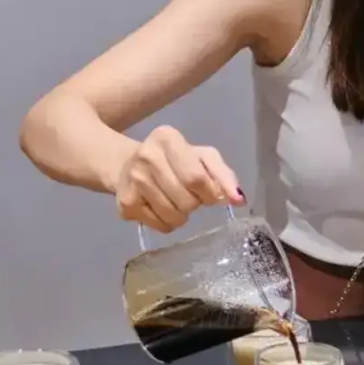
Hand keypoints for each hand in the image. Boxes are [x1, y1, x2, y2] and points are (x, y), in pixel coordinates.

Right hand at [116, 125, 244, 232]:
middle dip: (195, 203)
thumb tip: (238, 199)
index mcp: (167, 138)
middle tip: (189, 195)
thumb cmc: (174, 160)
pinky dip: (167, 223)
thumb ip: (224, 175)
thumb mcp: (202, 157)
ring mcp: (133, 181)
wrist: (127, 164)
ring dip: (182, 215)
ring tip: (175, 201)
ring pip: (173, 216)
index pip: (197, 178)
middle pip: (186, 199)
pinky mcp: (125, 204)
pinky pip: (161, 226)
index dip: (210, 193)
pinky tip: (160, 207)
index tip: (210, 193)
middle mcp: (146, 156)